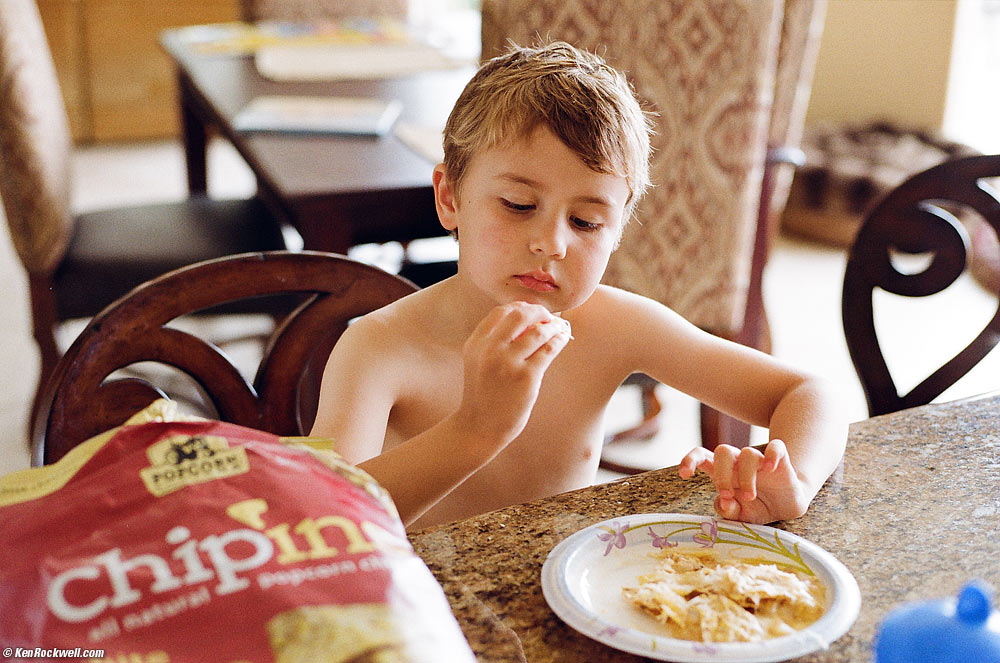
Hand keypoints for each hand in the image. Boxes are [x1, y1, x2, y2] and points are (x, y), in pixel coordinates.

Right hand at [455, 302, 570, 449]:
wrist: (480, 426)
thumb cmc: (484, 393)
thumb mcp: (478, 361)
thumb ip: (494, 340)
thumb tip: (530, 319)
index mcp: (476, 343)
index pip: (501, 311)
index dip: (521, 307)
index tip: (533, 313)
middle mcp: (490, 350)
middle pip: (520, 314)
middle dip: (539, 311)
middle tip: (549, 317)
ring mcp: (508, 363)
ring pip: (538, 331)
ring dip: (553, 325)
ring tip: (560, 328)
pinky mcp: (525, 378)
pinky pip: (548, 350)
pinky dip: (559, 340)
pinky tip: (562, 339)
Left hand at [678, 440, 808, 523]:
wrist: (786, 507)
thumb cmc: (757, 507)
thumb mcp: (741, 516)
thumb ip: (728, 511)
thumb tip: (724, 502)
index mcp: (723, 472)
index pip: (701, 456)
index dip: (690, 460)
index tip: (684, 474)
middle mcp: (738, 462)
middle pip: (723, 451)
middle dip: (722, 474)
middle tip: (728, 495)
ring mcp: (759, 459)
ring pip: (747, 453)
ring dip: (746, 476)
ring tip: (750, 497)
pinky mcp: (779, 459)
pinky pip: (776, 447)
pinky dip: (772, 455)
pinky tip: (770, 468)